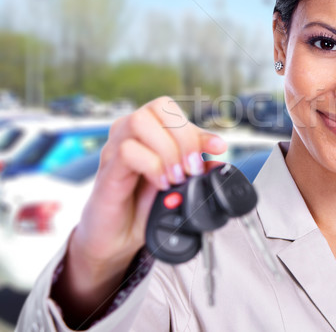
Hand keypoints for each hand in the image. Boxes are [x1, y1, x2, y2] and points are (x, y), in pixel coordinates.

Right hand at [52, 96, 227, 324]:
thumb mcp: (178, 184)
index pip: (172, 109)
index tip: (217, 147)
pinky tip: (160, 184)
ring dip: (167, 150)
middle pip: (158, 106)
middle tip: (191, 168)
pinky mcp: (107, 171)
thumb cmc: (142, 205)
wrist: (117, 238)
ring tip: (176, 177)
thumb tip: (219, 162)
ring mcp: (114, 149)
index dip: (198, 127)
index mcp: (149, 131)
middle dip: (184, 137)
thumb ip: (198, 171)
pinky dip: (152, 166)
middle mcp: (129, 133)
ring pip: (140, 122)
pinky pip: (127, 151)